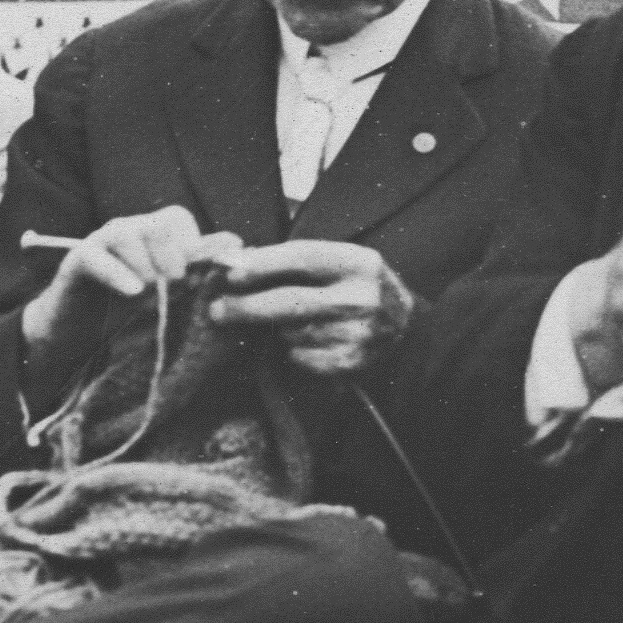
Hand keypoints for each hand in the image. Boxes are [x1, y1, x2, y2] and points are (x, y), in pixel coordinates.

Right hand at [18, 205, 241, 378]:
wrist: (75, 338)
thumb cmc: (125, 315)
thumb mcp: (167, 295)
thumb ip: (197, 270)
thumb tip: (236, 243)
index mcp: (149, 235)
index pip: (177, 219)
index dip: (190, 246)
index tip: (194, 278)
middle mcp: (126, 231)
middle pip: (157, 223)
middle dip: (172, 257)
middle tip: (174, 287)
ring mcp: (99, 243)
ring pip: (127, 233)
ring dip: (145, 267)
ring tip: (148, 295)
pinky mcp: (76, 261)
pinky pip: (96, 256)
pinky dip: (117, 273)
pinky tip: (132, 293)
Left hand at [209, 238, 409, 378]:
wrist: (405, 329)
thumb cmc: (357, 287)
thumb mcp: (338, 262)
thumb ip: (293, 261)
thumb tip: (234, 263)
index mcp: (357, 262)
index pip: (299, 258)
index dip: (259, 264)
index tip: (227, 270)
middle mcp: (359, 297)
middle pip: (288, 302)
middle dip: (246, 306)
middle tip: (217, 310)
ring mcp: (356, 334)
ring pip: (290, 332)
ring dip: (272, 329)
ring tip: (273, 324)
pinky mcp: (349, 363)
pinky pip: (300, 357)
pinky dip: (291, 350)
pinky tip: (300, 341)